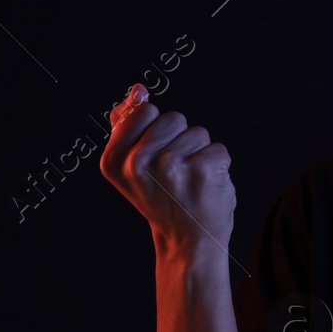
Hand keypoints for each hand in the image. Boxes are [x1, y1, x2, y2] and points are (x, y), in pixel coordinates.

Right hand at [99, 83, 235, 254]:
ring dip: (199, 154)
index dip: (156, 131)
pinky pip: (218, 149)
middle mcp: (138, 162)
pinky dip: (217, 166)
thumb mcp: (133, 166)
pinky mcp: (203, 170)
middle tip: (174, 174)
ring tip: (190, 182)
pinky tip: (206, 188)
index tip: (154, 159)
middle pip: (174, 118)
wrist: (188, 241)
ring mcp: (171, 166)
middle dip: (180, 140)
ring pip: (198, 133)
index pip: (144, 110)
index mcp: (115, 159)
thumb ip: (128, 124)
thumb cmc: (163, 199)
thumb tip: (137, 90)